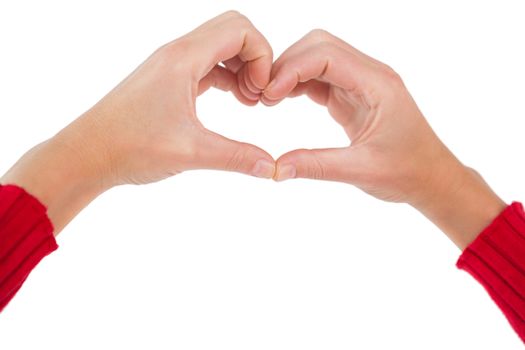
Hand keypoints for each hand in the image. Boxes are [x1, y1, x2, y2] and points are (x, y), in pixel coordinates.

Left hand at [1, 11, 275, 232]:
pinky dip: (227, 76)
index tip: (262, 94)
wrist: (86, 154)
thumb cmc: (129, 147)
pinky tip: (233, 101)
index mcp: (182, 59)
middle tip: (259, 95)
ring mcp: (171, 65)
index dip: (262, 56)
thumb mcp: (190, 153)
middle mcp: (177, 53)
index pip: (239, 30)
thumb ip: (236, 157)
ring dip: (242, 67)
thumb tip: (272, 167)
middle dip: (256, 57)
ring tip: (249, 101)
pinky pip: (207, 64)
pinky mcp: (168, 79)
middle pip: (232, 30)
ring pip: (219, 46)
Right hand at [262, 29, 505, 248]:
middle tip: (263, 95)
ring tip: (267, 98)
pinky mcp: (352, 95)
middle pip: (319, 46)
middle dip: (287, 64)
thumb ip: (317, 166)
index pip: (327, 55)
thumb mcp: (362, 171)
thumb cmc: (407, 172)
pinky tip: (281, 100)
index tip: (268, 95)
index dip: (292, 69)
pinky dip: (297, 84)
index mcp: (378, 85)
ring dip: (290, 72)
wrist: (430, 177)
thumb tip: (275, 168)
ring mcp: (360, 83)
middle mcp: (370, 75)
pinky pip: (320, 78)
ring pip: (317, 58)